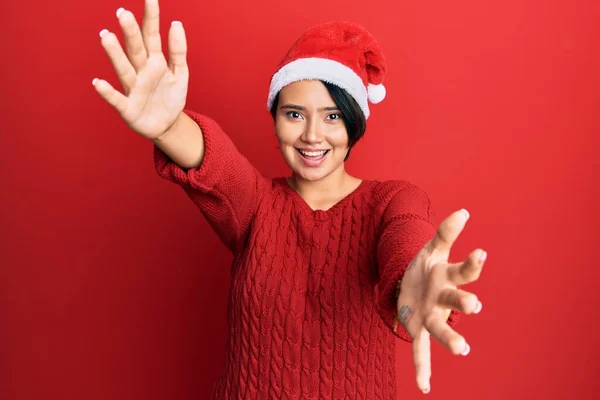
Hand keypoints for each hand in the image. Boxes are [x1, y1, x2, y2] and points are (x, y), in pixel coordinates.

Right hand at [92, 0, 188, 139]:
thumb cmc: (171, 96)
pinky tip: (97, 82)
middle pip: (135, 49)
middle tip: (124, 13)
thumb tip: (176, 23)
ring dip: (115, 54)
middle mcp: (140, 71)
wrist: (168, 125)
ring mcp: (133, 88)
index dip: (151, 18)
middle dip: (130, 32)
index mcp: (154, 61)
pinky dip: (107, 92)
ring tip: (106, 36)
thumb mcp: (181, 73)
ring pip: (124, 69)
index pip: (152, 35)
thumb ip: (178, 50)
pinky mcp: (128, 108)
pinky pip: (116, 99)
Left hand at [396, 209, 485, 393]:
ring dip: (451, 338)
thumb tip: (464, 212)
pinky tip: (424, 387)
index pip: (464, 272)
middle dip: (463, 303)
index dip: (472, 264)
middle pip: (455, 300)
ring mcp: (431, 315)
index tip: (481, 253)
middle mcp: (443, 299)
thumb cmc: (427, 267)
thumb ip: (446, 232)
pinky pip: (420, 350)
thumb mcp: (432, 248)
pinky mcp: (416, 327)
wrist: (410, 283)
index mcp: (448, 278)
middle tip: (474, 306)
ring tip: (463, 349)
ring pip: (441, 328)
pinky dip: (422, 368)